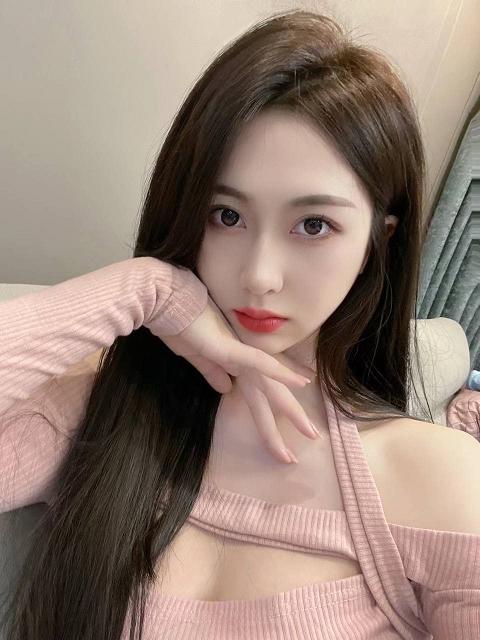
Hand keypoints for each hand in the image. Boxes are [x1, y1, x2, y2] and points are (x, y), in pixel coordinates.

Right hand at [148, 293, 316, 463]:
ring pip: (271, 387)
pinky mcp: (232, 348)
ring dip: (290, 411)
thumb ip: (213, 372)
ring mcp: (241, 353)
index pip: (264, 385)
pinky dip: (281, 372)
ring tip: (310, 432)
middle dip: (290, 417)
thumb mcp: (197, 355)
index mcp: (235, 361)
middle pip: (271, 394)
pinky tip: (302, 383)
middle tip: (311, 436)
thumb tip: (226, 388)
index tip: (299, 414)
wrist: (168, 302)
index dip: (280, 400)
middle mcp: (244, 359)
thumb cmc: (179, 325)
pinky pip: (260, 362)